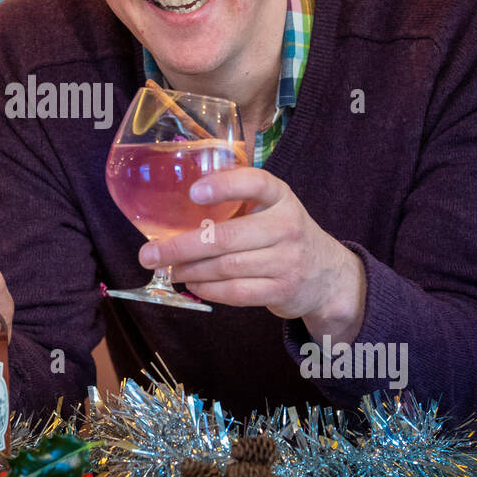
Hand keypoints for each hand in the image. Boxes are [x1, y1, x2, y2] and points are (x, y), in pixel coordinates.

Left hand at [139, 168, 364, 338]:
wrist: (328, 275)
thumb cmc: (283, 233)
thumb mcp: (271, 208)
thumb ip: (237, 202)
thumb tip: (174, 210)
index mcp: (280, 197)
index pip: (255, 183)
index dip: (224, 186)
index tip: (193, 192)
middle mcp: (287, 226)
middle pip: (226, 237)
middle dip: (181, 246)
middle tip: (149, 254)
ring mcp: (287, 261)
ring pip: (226, 267)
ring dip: (189, 270)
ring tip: (166, 270)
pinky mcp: (282, 290)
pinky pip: (236, 292)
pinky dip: (208, 290)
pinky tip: (192, 285)